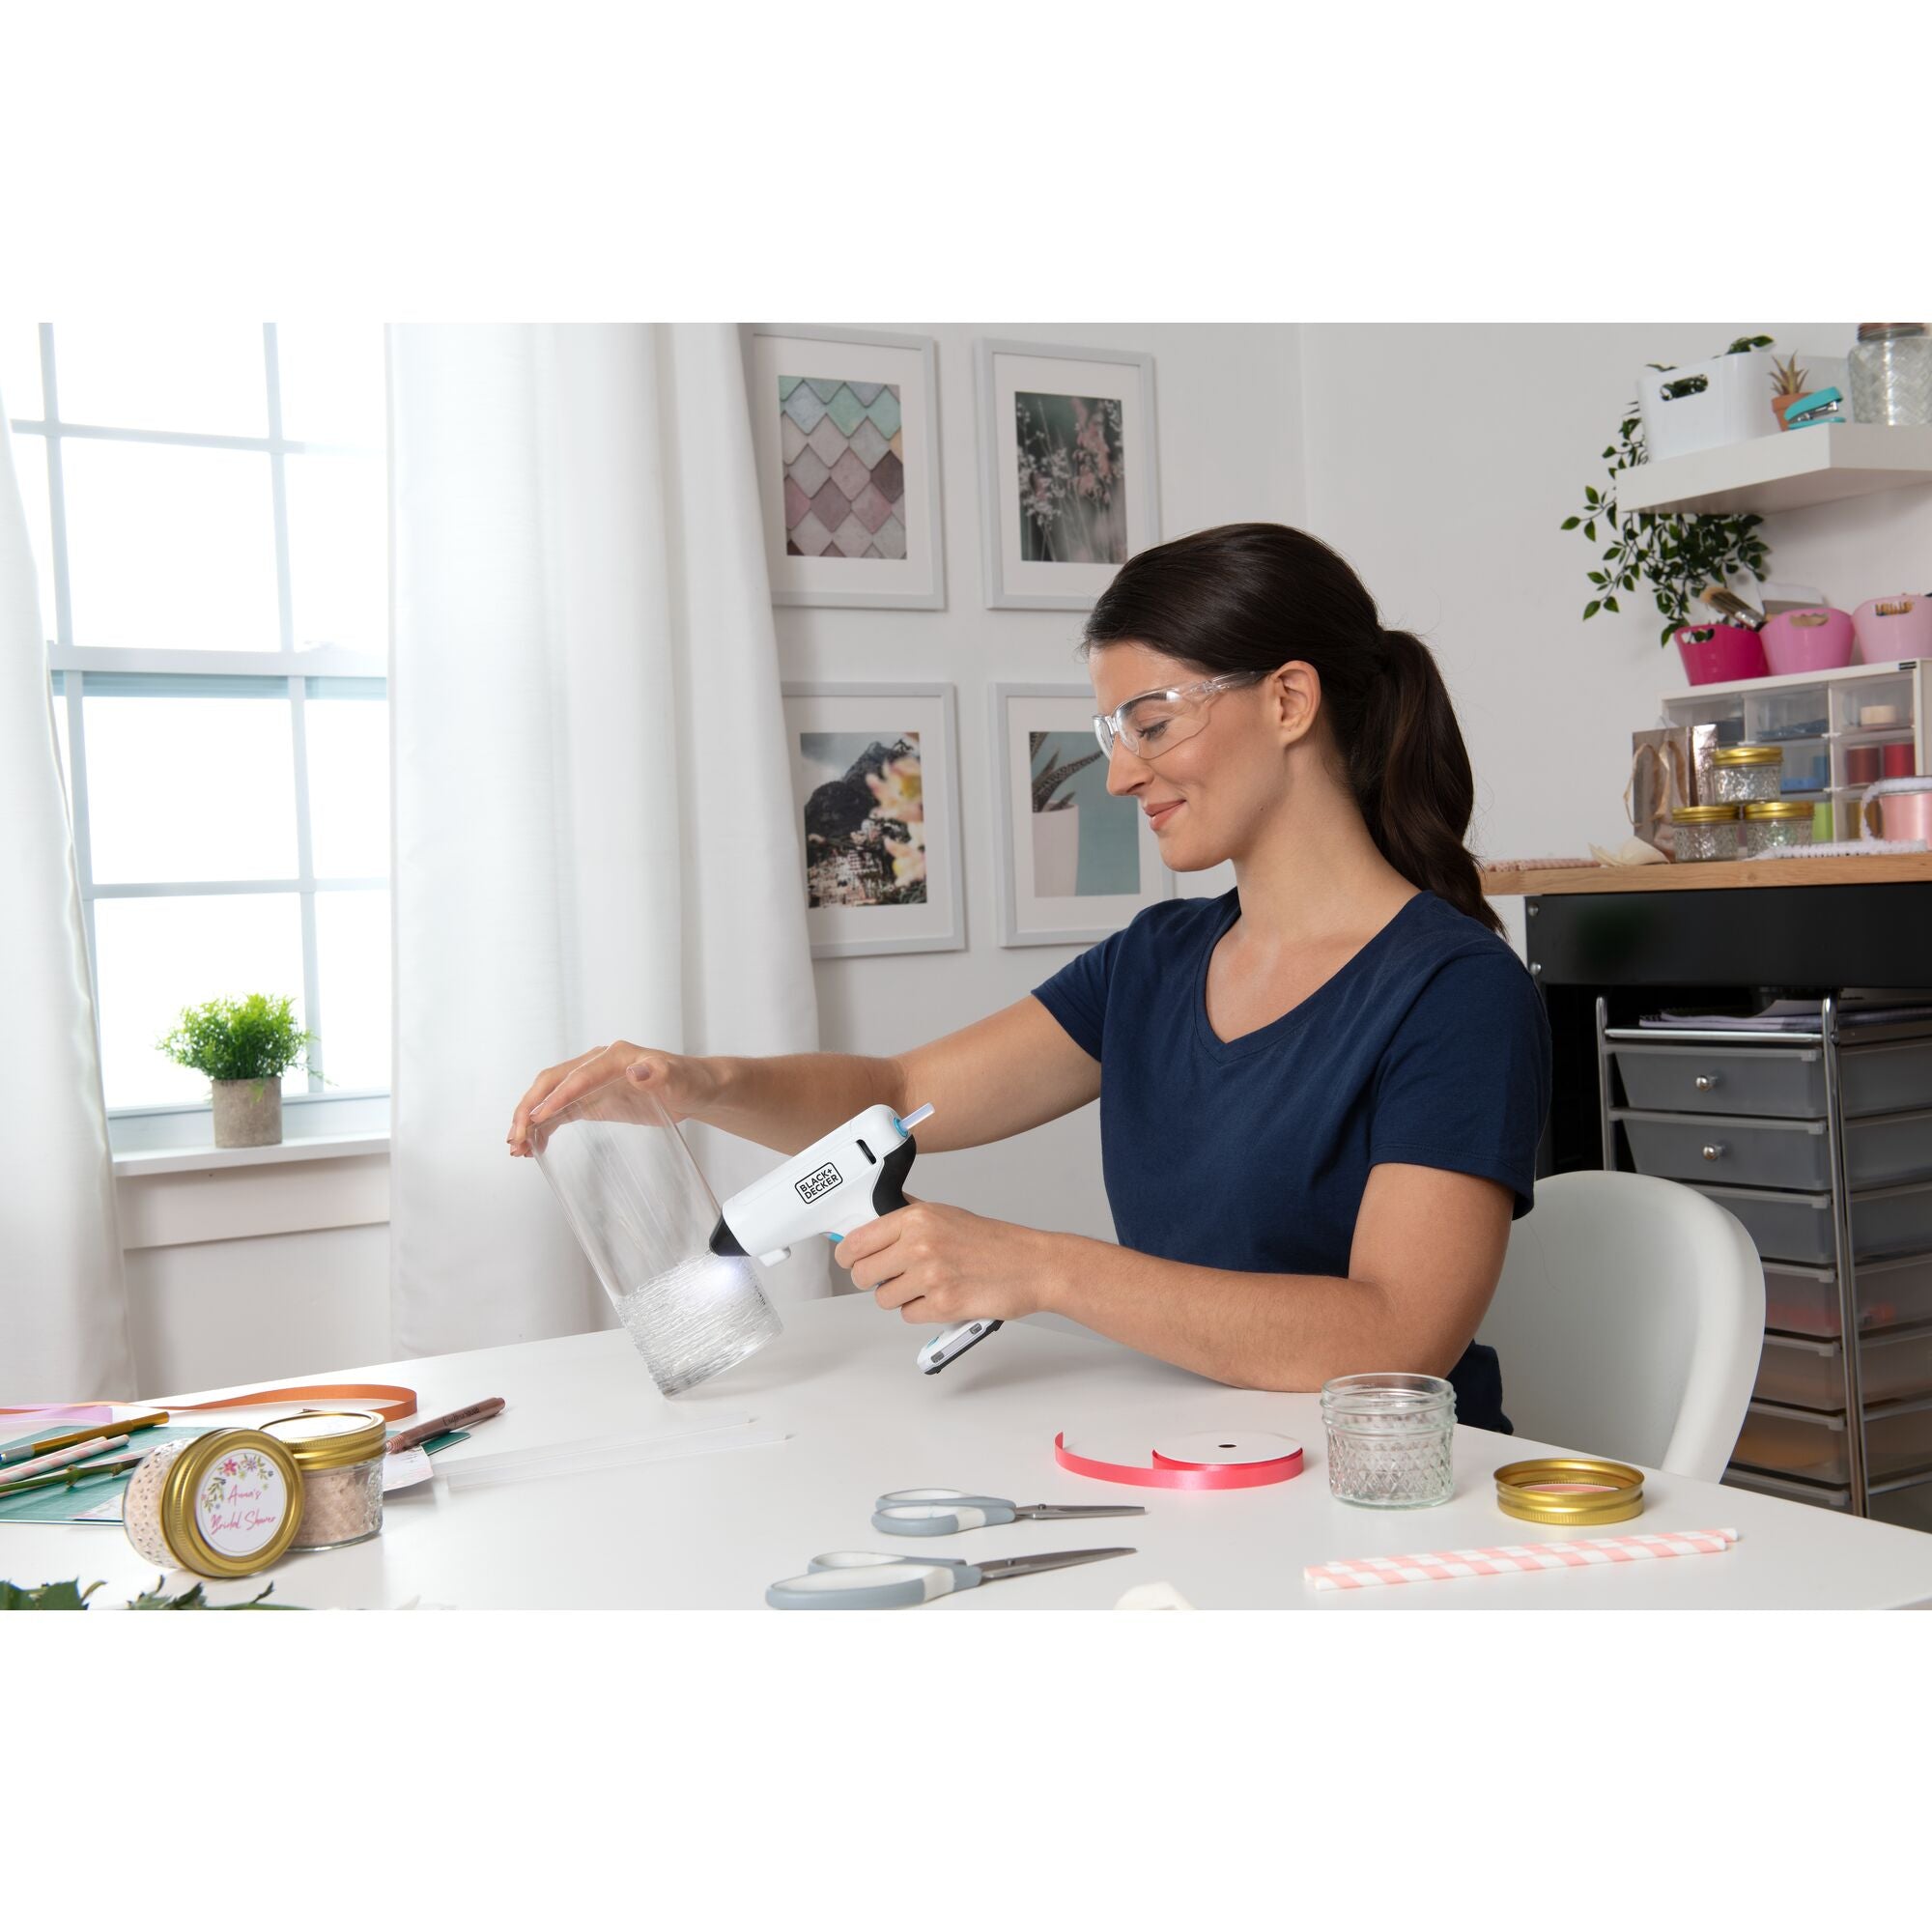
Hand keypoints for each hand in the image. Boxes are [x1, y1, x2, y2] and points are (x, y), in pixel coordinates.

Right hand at [506, 1042, 719, 1156]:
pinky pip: (560, 1111)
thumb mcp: (681, 1080)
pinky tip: (533, 1146)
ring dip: (529, 1120)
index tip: (538, 1118)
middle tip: (516, 1137)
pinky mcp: (591, 1099)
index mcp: (614, 1056)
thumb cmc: (689, 1082)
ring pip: (549, 1097)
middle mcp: (596, 1064)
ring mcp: (590, 1082)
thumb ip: (661, 1075)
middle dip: (530, 1109)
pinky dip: (543, 1127)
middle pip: (552, 1082)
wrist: (693, 1090)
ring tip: (517, 1148)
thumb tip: (636, 1070)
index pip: (577, 1076)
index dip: (557, 1097)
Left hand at [833, 1198, 1062, 1326]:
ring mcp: (930, 1276)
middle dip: (874, 1279)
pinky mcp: (943, 1305)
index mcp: (916, 1218)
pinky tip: (942, 1297)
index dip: (848, 1256)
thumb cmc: (993, 1242)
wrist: (1032, 1265)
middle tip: (895, 1276)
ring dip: (900, 1297)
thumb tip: (869, 1221)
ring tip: (927, 1285)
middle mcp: (919, 1244)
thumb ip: (907, 1218)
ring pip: (883, 1298)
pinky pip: (908, 1316)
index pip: (856, 1241)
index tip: (851, 1260)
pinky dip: (922, 1311)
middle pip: (862, 1274)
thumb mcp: (946, 1214)